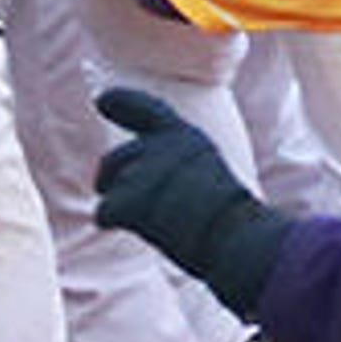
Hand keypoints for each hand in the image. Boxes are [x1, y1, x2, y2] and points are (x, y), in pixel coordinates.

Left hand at [94, 86, 284, 311]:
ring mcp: (145, 169)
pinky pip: (104, 213)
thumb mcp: (209, 178)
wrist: (239, 242)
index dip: (123, 103)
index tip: (101, 100)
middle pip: (113, 159)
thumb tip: (137, 182)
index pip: (149, 111)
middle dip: (111, 180)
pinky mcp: (130, 197)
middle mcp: (162, 146)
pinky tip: (144, 231)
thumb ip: (176, 169)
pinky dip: (115, 223)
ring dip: (123, 207)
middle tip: (132, 204)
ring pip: (107, 187)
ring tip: (159, 223)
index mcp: (188, 137)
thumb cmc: (232, 223)